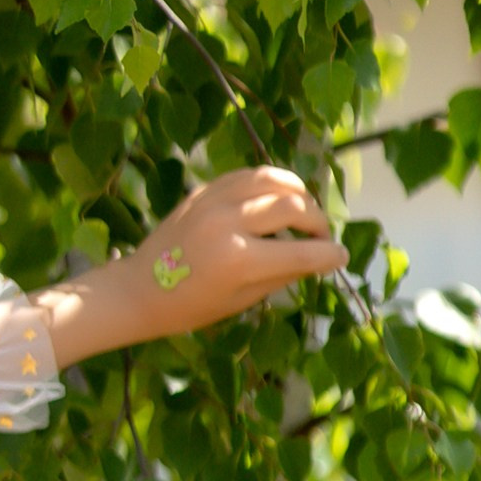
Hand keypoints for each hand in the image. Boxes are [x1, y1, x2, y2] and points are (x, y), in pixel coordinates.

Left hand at [36, 166, 347, 365]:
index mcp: (239, 261)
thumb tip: (318, 258)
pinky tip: (278, 197)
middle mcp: (229, 224)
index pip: (301, 252)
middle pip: (293, 206)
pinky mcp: (205, 189)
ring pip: (274, 180)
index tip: (341, 256)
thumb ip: (282, 275)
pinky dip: (271, 183)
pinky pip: (249, 175)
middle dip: (317, 221)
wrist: (140, 288)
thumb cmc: (190, 305)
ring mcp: (215, 201)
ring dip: (298, 194)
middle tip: (319, 236)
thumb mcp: (240, 300)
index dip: (328, 254)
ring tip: (303, 211)